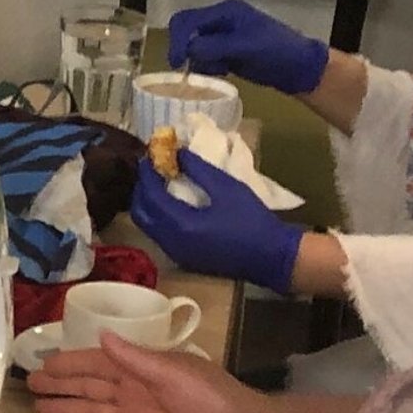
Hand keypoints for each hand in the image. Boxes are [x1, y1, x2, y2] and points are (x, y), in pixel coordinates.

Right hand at [29, 332, 273, 412]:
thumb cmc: (208, 399)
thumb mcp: (171, 373)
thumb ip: (134, 358)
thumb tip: (102, 334)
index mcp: (140, 368)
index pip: (95, 363)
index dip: (68, 363)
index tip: (40, 363)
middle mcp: (132, 389)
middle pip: (88, 386)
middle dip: (60, 386)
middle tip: (28, 387)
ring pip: (91, 411)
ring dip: (65, 410)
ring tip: (36, 411)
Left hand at [131, 151, 301, 292]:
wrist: (271, 256)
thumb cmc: (252, 220)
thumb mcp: (227, 188)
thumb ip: (199, 170)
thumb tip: (178, 153)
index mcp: (180, 225)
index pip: (150, 196)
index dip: (146, 175)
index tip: (147, 156)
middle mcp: (170, 242)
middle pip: (140, 213)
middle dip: (141, 189)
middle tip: (149, 169)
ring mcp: (174, 253)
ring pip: (147, 226)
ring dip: (147, 204)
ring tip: (157, 183)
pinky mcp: (182, 258)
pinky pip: (159, 235)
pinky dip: (157, 217)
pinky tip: (168, 204)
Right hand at [167, 0, 330, 95]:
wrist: (298, 66)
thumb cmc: (276, 51)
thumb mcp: (245, 47)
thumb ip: (214, 47)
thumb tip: (188, 51)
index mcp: (225, 11)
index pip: (188, 20)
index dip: (177, 40)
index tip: (176, 63)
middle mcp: (220, 20)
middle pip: (186, 30)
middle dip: (184, 49)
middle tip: (185, 69)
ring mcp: (223, 35)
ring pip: (193, 46)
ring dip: (198, 60)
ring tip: (217, 70)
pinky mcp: (225, 50)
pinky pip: (204, 57)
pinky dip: (207, 66)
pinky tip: (224, 72)